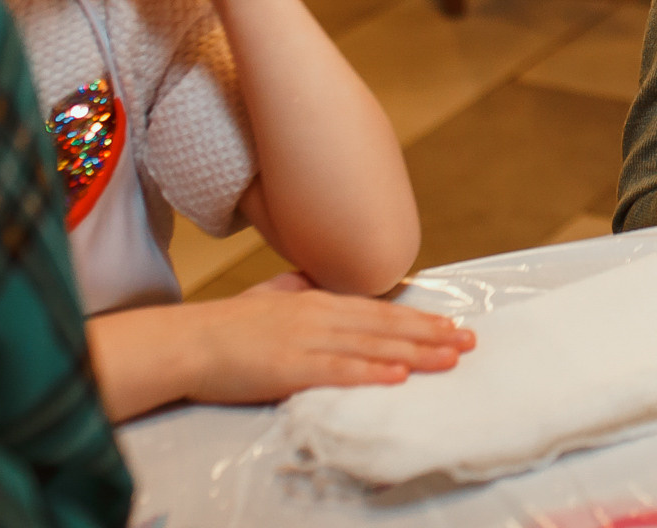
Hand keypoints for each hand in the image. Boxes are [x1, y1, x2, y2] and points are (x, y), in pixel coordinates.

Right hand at [186, 274, 475, 404]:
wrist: (187, 340)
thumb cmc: (226, 325)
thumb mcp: (272, 298)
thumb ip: (300, 292)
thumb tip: (315, 282)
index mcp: (318, 301)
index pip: (379, 311)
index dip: (418, 318)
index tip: (450, 324)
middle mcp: (320, 316)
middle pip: (386, 326)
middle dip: (431, 334)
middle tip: (469, 341)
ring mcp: (307, 340)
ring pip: (372, 346)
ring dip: (415, 352)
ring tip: (449, 357)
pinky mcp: (290, 367)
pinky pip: (337, 370)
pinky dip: (370, 372)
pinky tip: (397, 375)